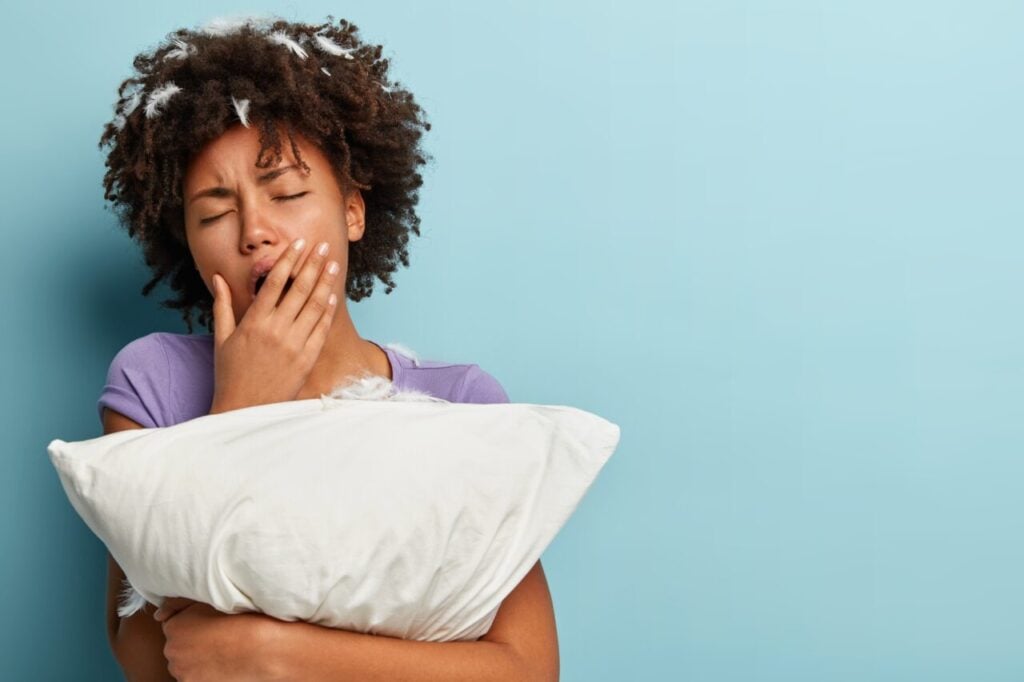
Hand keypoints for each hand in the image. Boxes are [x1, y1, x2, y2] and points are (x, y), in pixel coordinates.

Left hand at [156, 599, 283, 680]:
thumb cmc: (241, 620)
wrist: (262, 648)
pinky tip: (222, 666)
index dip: (193, 625)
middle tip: (217, 638)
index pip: (174, 626)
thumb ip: (178, 603)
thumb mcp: (210, 599)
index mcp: (174, 627)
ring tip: (221, 653)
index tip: (209, 624)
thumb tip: (158, 615)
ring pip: (185, 665)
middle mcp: (172, 650)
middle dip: (192, 644)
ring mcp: (182, 671)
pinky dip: (204, 674)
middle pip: (178, 647)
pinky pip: (194, 678)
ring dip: (197, 660)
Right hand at [210, 238, 340, 412]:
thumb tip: (217, 277)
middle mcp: (276, 330)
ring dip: (326, 282)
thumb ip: (222, 305)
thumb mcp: (222, 338)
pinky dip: (328, 311)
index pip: (275, 282)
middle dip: (313, 264)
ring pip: (315, 306)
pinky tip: (332, 296)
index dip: (289, 260)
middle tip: (323, 246)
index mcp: (254, 322)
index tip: (299, 243)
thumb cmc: (230, 373)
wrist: (245, 409)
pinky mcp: (307, 359)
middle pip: (300, 289)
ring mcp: (294, 345)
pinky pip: (321, 330)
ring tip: (333, 264)